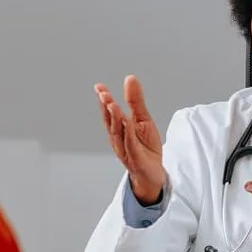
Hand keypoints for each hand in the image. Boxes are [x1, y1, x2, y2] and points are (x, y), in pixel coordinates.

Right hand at [95, 76, 165, 202]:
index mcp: (119, 128)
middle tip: (103, 93)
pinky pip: (131, 145)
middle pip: (110, 121)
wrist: (153, 173)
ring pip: (118, 132)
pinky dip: (128, 134)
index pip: (109, 112)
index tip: (99, 87)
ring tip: (112, 104)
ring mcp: (125, 149)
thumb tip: (130, 78)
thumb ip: (135, 101)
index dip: (103, 99)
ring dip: (115, 118)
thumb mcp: (143, 119)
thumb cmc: (145, 146)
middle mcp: (118, 138)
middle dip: (106, 107)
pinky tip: (128, 123)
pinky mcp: (135, 158)